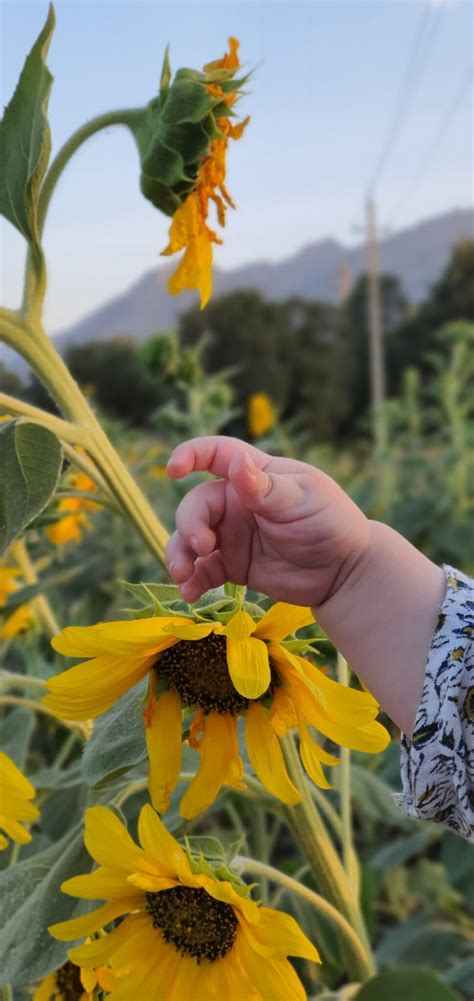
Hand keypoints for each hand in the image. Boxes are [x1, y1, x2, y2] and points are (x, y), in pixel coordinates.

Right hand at [166, 435, 369, 605]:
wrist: (344, 573)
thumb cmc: (330, 523)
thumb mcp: (302, 501)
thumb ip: (266, 488)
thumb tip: (237, 464)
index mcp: (255, 476)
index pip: (217, 454)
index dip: (191, 455)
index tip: (173, 469)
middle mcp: (237, 502)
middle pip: (197, 505)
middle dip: (190, 524)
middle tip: (203, 546)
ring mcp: (232, 535)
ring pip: (190, 538)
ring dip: (179, 553)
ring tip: (183, 574)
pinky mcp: (233, 565)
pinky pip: (203, 571)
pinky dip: (192, 580)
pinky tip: (190, 594)